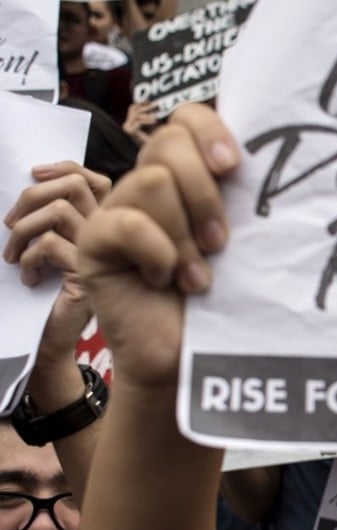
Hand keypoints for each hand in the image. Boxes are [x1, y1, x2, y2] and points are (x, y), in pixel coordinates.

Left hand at [4, 162, 110, 363]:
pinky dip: (30, 258)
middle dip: (32, 196)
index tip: (33, 175)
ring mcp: (103, 254)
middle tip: (11, 224)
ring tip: (13, 257)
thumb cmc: (47, 294)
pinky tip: (30, 279)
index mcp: (102, 224)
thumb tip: (33, 183)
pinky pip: (51, 245)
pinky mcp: (88, 273)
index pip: (91, 179)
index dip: (62, 168)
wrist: (53, 337)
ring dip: (23, 231)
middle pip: (74, 186)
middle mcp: (108, 235)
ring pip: (59, 212)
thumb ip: (52, 218)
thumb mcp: (48, 247)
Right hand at [79, 104, 236, 388]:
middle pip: (169, 142)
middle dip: (204, 194)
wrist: (189, 358)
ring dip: (186, 235)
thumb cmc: (224, 301)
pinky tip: (166, 281)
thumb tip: (284, 163)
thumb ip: (247, 200)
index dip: (210, 130)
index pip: (188, 118)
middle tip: (221, 242)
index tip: (234, 167)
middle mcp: (150, 183)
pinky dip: (158, 254)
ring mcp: (117, 208)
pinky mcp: (94, 239)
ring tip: (196, 276)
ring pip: (153, 181)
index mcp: (189, 176)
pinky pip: (128, 223)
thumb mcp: (245, 243)